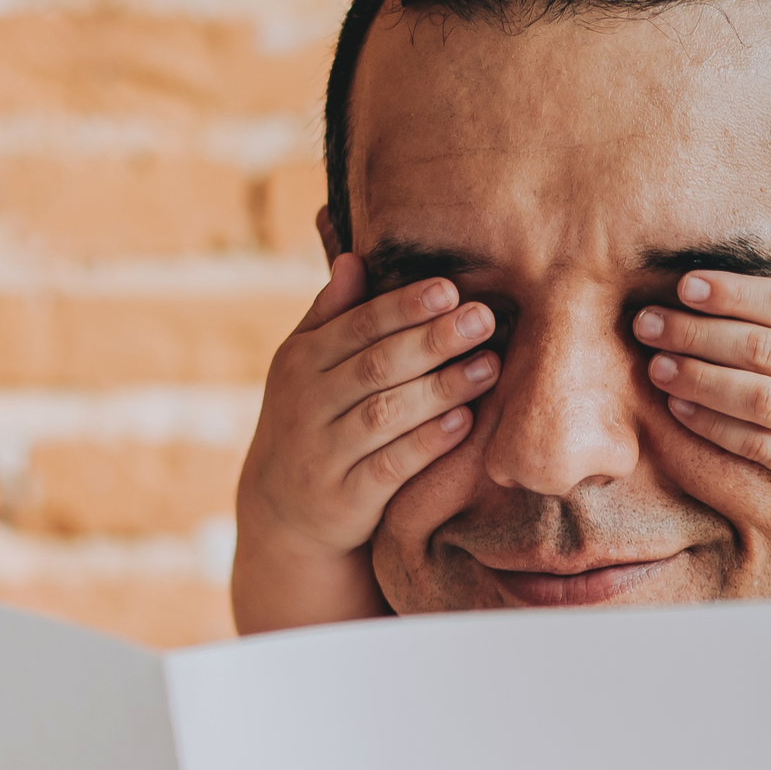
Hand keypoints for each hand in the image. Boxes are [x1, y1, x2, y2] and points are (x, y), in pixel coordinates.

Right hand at [230, 247, 496, 627]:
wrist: (283, 511)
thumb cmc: (312, 420)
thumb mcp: (307, 368)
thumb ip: (331, 316)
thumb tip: (353, 258)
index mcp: (299, 361)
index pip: (357, 325)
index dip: (404, 307)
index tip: (451, 289)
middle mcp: (305, 404)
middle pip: (376, 365)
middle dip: (433, 340)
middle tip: (483, 319)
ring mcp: (323, 453)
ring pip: (386, 414)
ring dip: (440, 388)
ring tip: (487, 367)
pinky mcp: (345, 498)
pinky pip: (390, 466)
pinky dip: (427, 443)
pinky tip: (464, 421)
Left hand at [636, 223, 770, 550]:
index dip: (733, 293)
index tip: (685, 285)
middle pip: (763, 346)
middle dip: (697, 332)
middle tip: (646, 322)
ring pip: (755, 396)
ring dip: (698, 378)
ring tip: (656, 364)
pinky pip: (760, 446)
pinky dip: (716, 427)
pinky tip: (682, 408)